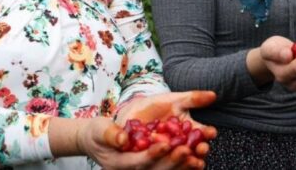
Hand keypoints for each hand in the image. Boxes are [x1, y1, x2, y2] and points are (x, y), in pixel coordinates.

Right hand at [77, 116, 207, 169]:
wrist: (96, 142)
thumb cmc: (97, 133)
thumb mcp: (99, 130)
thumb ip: (110, 134)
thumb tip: (122, 138)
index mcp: (118, 164)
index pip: (137, 162)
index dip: (152, 154)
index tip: (167, 144)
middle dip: (173, 161)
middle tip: (188, 150)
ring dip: (183, 165)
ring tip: (198, 155)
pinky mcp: (151, 168)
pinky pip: (168, 169)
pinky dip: (183, 165)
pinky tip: (198, 158)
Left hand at [113, 91, 217, 167]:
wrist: (131, 113)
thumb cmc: (156, 106)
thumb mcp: (174, 100)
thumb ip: (193, 98)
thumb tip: (214, 95)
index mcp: (189, 131)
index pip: (202, 134)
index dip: (207, 133)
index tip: (211, 132)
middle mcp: (182, 145)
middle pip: (193, 150)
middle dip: (199, 150)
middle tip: (203, 148)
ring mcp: (168, 153)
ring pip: (178, 159)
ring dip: (185, 159)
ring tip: (187, 154)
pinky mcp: (152, 159)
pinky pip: (158, 164)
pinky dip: (164, 162)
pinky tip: (166, 159)